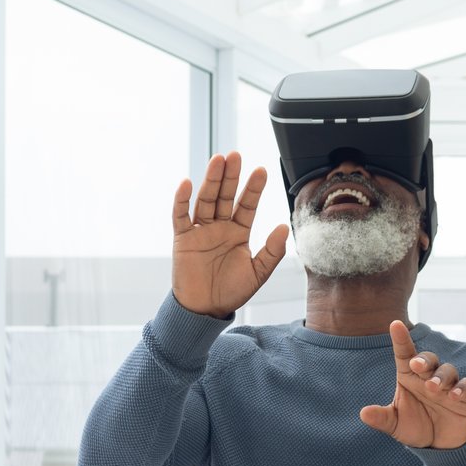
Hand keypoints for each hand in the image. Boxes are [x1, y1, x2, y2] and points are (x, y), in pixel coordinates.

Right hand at [172, 152, 290, 317]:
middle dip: (230, 176)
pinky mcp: (182, 239)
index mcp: (238, 232)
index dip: (254, 188)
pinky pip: (181, 216)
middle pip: (225, 196)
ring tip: (218, 160)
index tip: (262, 170)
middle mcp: (220, 227)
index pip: (247, 205)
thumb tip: (285, 226)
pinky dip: (181, 200)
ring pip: (205, 200)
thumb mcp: (258, 273)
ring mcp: (200, 231)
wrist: (205, 310)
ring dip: (211, 181)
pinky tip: (186, 183)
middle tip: (236, 155)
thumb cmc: (230, 292)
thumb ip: (272, 251)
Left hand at [360, 321, 465, 448]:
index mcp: (409, 377)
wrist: (439, 445)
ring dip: (440, 376)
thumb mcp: (395, 424)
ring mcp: (449, 384)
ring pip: (447, 370)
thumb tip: (363, 413)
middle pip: (428, 359)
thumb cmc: (415, 427)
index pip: (404, 353)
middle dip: (424, 359)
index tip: (395, 324)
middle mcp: (429, 376)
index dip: (401, 338)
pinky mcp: (465, 395)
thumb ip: (381, 418)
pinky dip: (461, 388)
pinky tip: (454, 395)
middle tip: (416, 365)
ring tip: (432, 387)